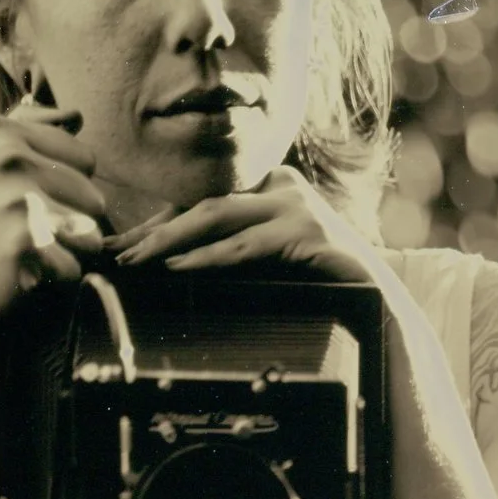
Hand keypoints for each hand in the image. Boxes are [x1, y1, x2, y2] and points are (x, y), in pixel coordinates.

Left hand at [112, 165, 375, 283]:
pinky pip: (245, 245)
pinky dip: (208, 257)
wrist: (381, 310)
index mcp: (273, 190)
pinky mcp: (307, 232)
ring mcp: (296, 207)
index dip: (161, 221)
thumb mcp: (272, 265)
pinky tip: (178, 267)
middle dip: (155, 229)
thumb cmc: (326, 292)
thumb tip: (174, 263)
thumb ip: (236, 253)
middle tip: (117, 252)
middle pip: (204, 203)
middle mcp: (283, 187)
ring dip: (170, 240)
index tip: (123, 243)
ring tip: (136, 260)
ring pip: (218, 217)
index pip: (205, 201)